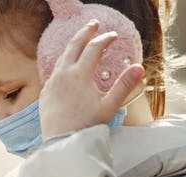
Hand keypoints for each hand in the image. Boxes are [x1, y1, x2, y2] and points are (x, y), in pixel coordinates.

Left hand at [39, 20, 144, 139]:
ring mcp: (52, 83)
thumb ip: (124, 86)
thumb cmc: (86, 127)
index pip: (94, 49)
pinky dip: (64, 62)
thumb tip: (140, 67)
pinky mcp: (45, 92)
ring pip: (62, 57)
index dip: (105, 39)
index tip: (114, 35)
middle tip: (94, 24)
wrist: (61, 143)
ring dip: (73, 46)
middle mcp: (63, 74)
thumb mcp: (109, 107)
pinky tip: (68, 65)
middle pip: (74, 46)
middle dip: (85, 33)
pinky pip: (55, 71)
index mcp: (79, 75)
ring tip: (81, 41)